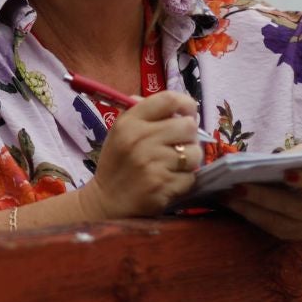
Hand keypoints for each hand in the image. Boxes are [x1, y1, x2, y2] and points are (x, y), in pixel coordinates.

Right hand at [76, 91, 200, 219]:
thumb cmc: (117, 163)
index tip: (188, 113)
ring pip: (194, 153)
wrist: (107, 201)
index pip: (169, 99)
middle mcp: (140, 139)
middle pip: (188, 125)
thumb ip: (144, 113)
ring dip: (190, 159)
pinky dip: (184, 179)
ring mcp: (152, 163)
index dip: (186, 104)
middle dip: (189, 136)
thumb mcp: (121, 132)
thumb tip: (177, 104)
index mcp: (130, 122)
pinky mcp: (162, 185)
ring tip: (175, 164)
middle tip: (180, 144)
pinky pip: (190, 176)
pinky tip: (170, 180)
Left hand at [224, 158, 301, 240]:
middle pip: (294, 207)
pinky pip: (272, 229)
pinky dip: (252, 217)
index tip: (286, 172)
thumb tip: (255, 164)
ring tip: (228, 198)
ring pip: (280, 223)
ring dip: (251, 210)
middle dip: (263, 197)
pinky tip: (234, 206)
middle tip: (237, 187)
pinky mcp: (295, 235)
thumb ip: (288, 159)